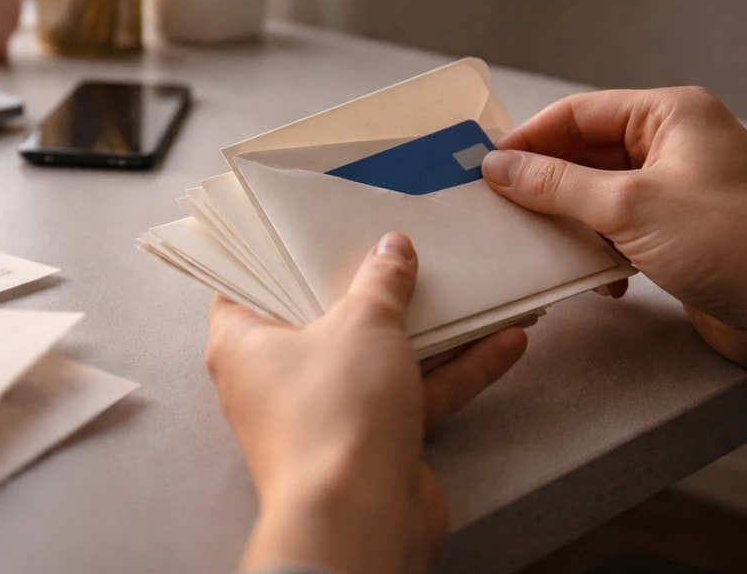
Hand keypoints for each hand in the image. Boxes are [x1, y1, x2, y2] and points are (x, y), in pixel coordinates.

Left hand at [206, 233, 526, 573]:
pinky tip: (503, 344)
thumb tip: (391, 249)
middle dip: (361, 285)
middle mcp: (276, 379)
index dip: (276, 254)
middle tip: (389, 244)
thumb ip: (380, 282)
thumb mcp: (361, 325)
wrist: (361, 518)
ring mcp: (325, 412)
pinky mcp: (369, 441)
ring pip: (374, 358)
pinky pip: (410, 394)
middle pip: (319, 317)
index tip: (307, 228)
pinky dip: (453, 371)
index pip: (246, 285)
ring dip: (425, 328)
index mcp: (243, 344)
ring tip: (464, 287)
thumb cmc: (333, 415)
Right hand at [481, 86, 746, 368]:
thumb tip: (500, 167)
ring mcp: (676, 191)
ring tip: (543, 245)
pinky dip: (598, 251)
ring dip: (570, 224)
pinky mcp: (676, 233)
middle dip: (545, 185)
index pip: (577, 114)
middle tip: (502, 208)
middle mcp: (673, 146)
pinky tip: (597, 278)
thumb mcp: (629, 206)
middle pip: (584, 154)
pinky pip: (617, 230)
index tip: (488, 167)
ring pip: (596, 195)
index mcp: (670, 116)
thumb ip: (556, 185)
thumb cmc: (734, 242)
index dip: (528, 139)